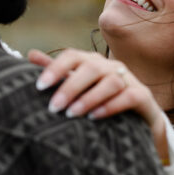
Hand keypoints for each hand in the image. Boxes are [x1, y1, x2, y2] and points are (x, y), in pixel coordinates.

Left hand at [29, 48, 169, 163]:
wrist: (138, 120)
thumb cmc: (101, 100)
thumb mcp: (79, 85)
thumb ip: (57, 71)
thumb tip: (30, 54)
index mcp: (92, 62)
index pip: (72, 56)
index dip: (55, 68)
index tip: (39, 86)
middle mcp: (111, 66)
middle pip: (91, 67)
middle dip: (70, 87)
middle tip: (53, 107)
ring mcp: (129, 80)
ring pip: (111, 81)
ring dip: (89, 97)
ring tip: (72, 114)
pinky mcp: (143, 97)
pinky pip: (129, 96)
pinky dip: (111, 106)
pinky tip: (95, 117)